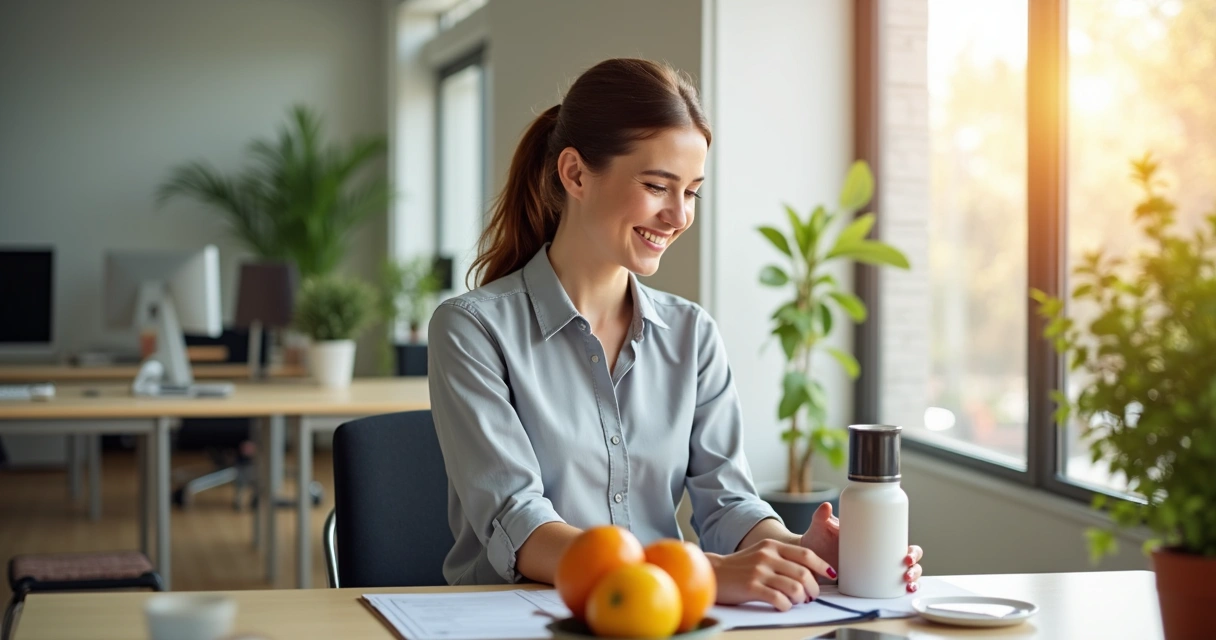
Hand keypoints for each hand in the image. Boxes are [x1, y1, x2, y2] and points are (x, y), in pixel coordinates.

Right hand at [707, 539, 835, 611]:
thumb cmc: (739, 567)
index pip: (805, 554)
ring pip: (794, 587)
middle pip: (804, 573)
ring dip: (801, 598)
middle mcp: (767, 556)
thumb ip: (781, 558)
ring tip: (797, 601)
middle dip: (813, 588)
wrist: (713, 573)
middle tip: (811, 596)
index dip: (822, 565)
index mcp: (772, 545)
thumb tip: (808, 573)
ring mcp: (759, 571)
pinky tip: (783, 606)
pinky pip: (779, 599)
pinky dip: (786, 606)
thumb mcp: (761, 553)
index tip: (831, 574)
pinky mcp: (751, 587)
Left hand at [799, 503, 924, 592]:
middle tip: (905, 568)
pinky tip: (906, 592)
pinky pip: (892, 588)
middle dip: (914, 566)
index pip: (901, 543)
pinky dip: (903, 590)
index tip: (906, 555)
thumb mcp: (822, 527)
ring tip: (906, 582)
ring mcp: (875, 569)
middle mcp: (879, 554)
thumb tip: (826, 506)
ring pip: (904, 574)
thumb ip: (822, 517)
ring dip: (913, 579)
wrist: (807, 557)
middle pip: (908, 560)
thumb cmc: (818, 539)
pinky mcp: (869, 583)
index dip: (912, 550)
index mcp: (875, 539)